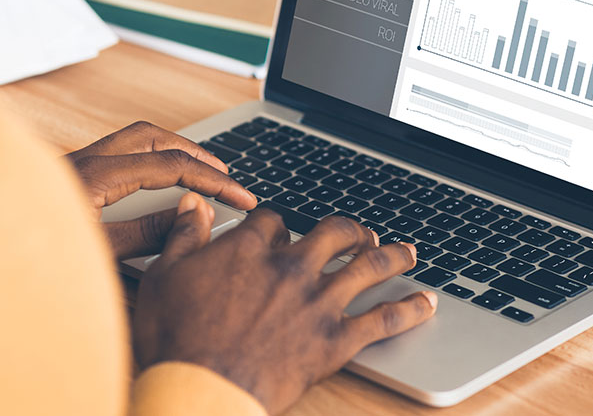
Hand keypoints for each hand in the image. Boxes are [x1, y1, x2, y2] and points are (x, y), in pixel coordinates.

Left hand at [66, 121, 256, 259]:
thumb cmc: (26, 256)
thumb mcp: (95, 254)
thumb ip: (145, 234)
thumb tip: (187, 216)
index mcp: (97, 175)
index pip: (171, 166)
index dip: (213, 180)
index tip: (241, 196)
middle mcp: (86, 160)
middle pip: (153, 136)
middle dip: (195, 150)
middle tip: (225, 173)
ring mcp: (75, 164)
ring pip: (135, 140)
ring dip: (170, 150)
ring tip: (198, 173)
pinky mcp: (69, 176)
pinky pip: (119, 153)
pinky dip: (148, 160)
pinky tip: (154, 184)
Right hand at [133, 194, 437, 414]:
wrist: (201, 390)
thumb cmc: (177, 338)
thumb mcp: (165, 276)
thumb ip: (183, 235)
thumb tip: (194, 203)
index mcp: (251, 249)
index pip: (275, 220)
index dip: (279, 224)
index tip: (280, 232)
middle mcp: (291, 268)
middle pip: (332, 233)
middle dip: (348, 230)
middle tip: (358, 233)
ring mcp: (317, 303)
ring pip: (367, 267)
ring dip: (392, 255)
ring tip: (408, 251)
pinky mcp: (335, 341)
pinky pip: (383, 320)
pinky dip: (409, 310)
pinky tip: (427, 303)